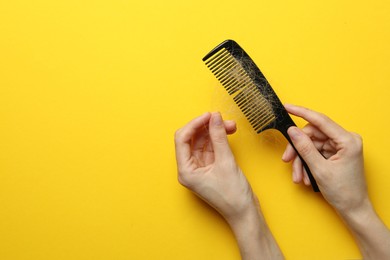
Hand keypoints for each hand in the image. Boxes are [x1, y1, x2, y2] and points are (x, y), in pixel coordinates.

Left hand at [175, 112, 282, 259]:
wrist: (245, 213)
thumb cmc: (233, 196)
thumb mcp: (226, 162)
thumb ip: (219, 137)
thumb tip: (215, 117)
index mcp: (186, 170)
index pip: (182, 139)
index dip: (194, 124)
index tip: (208, 115)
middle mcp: (189, 169)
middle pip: (192, 139)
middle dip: (206, 127)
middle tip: (221, 118)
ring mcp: (200, 168)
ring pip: (203, 142)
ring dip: (214, 131)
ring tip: (230, 125)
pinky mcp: (210, 167)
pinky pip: (211, 148)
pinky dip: (218, 139)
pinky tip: (227, 132)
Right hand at [281, 104, 366, 214]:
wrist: (353, 209)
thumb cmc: (344, 192)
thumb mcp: (319, 169)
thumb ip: (305, 148)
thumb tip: (293, 131)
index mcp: (348, 140)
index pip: (320, 120)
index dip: (302, 112)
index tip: (288, 107)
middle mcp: (345, 140)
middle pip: (312, 135)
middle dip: (298, 149)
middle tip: (287, 160)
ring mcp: (340, 147)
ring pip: (311, 145)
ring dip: (302, 160)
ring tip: (299, 176)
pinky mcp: (335, 153)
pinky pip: (315, 152)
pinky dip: (307, 163)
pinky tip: (305, 176)